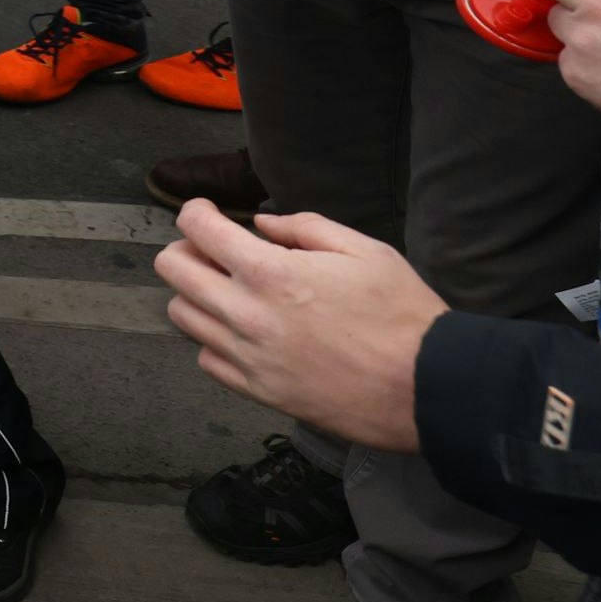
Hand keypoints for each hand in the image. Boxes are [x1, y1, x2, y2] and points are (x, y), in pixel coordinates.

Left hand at [158, 205, 439, 454]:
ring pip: (182, 314)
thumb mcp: (365, 251)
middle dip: (187, 249)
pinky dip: (214, 340)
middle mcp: (246, 314)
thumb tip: (262, 224)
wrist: (427, 388)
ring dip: (197, 294)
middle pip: (172, 269)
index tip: (207, 211)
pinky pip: (207, 358)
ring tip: (230, 291)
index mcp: (270, 273)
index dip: (196, 210)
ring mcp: (247, 356)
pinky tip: (244, 332)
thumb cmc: (403, 317)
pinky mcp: (257, 391)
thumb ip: (305, 228)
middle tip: (215, 251)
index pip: (196, 228)